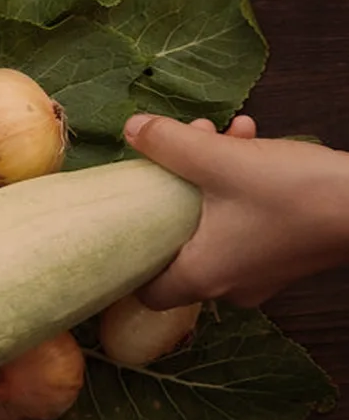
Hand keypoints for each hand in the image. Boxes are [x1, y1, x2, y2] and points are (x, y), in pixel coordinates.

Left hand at [126, 113, 348, 309]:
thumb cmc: (294, 193)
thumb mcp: (219, 160)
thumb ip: (168, 144)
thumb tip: (131, 129)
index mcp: (202, 276)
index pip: (146, 290)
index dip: (128, 256)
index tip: (124, 217)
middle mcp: (228, 284)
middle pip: (179, 238)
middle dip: (176, 185)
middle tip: (184, 146)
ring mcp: (259, 271)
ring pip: (214, 220)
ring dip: (211, 173)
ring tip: (223, 132)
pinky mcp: (284, 252)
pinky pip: (245, 219)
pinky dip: (240, 183)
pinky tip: (251, 138)